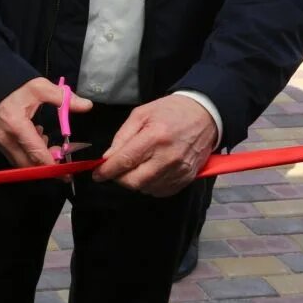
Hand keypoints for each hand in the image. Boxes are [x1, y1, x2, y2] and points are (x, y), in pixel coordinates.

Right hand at [0, 78, 91, 167]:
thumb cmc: (17, 86)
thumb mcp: (41, 87)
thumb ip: (64, 98)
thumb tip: (87, 106)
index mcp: (16, 125)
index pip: (36, 153)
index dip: (53, 165)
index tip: (67, 174)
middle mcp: (5, 138)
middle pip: (28, 165)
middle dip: (47, 166)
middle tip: (61, 158)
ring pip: (21, 163)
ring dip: (37, 160)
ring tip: (47, 141)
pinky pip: (14, 157)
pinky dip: (28, 154)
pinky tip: (35, 139)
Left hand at [94, 95, 217, 196]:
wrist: (205, 114)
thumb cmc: (170, 111)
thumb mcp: (141, 114)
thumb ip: (122, 137)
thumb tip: (108, 158)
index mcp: (154, 137)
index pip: (124, 162)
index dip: (107, 171)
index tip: (97, 174)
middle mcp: (168, 157)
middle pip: (134, 181)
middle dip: (119, 178)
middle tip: (116, 170)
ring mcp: (179, 169)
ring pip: (147, 188)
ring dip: (135, 182)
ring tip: (135, 168)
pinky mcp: (188, 177)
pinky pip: (162, 191)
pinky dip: (150, 186)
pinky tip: (149, 173)